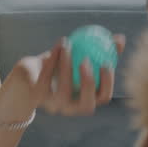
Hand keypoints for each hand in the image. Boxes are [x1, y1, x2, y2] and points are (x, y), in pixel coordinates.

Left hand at [0, 34, 126, 119]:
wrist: (27, 76)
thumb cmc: (59, 67)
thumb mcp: (80, 57)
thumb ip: (100, 49)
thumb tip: (120, 38)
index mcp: (86, 99)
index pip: (103, 97)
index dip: (107, 84)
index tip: (107, 63)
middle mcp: (72, 107)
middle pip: (87, 104)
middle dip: (89, 84)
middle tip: (87, 60)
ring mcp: (54, 105)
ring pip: (64, 92)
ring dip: (66, 66)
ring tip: (67, 45)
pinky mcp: (37, 97)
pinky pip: (46, 80)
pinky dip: (52, 61)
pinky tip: (58, 45)